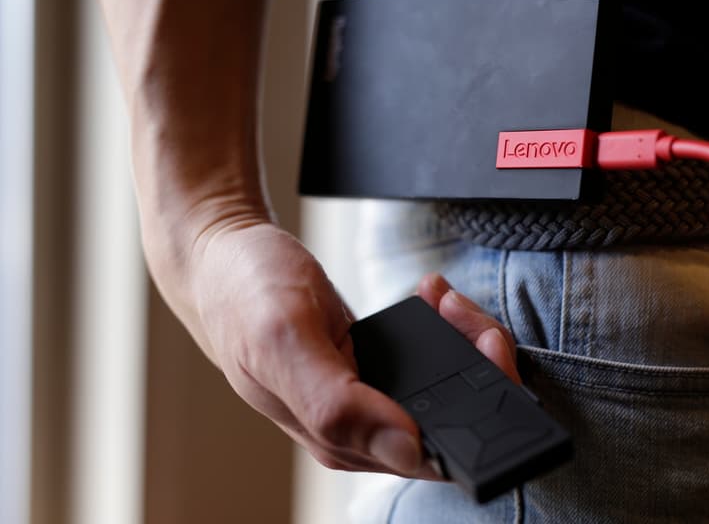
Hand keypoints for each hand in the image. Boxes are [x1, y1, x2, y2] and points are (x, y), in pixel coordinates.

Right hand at [175, 219, 518, 479]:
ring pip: (445, 388)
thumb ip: (336, 404)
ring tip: (443, 295)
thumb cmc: (242, 295)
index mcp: (338, 439)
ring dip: (460, 338)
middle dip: (476, 361)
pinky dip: (441, 326)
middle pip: (450, 419)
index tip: (484, 345)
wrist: (222, 259)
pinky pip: (427, 361)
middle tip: (460, 307)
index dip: (477, 405)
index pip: (434, 450)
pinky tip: (430, 297)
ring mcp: (366, 398)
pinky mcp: (370, 370)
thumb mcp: (282, 340)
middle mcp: (357, 429)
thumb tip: (407, 449)